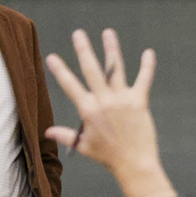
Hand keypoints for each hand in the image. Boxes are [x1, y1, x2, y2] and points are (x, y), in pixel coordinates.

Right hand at [45, 29, 176, 196]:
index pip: (70, 86)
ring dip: (111, 49)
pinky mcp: (139, 101)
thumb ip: (65, 135)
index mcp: (88, 110)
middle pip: (91, 70)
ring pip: (115, 69)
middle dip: (84, 50)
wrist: (134, 163)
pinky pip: (143, 79)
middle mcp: (104, 101)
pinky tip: (148, 53)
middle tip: (78, 33)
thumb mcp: (84, 145)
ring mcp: (122, 99)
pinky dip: (147, 66)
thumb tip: (47, 132)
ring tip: (108, 32)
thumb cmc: (108, 156)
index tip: (51, 57)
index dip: (60, 71)